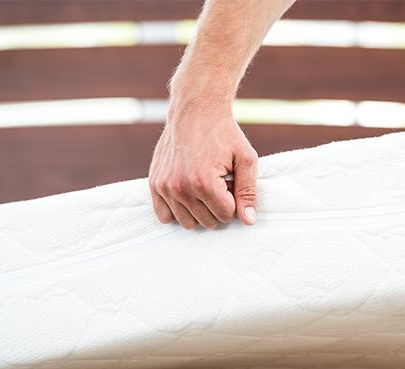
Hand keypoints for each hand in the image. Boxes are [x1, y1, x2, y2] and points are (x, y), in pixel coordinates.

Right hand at [148, 99, 258, 228]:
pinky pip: (165, 216)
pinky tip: (188, 194)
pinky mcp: (155, 184)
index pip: (226, 215)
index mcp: (204, 183)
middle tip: (218, 182)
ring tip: (203, 187)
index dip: (233, 200)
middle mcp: (181, 187)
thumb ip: (248, 192)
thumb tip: (248, 221)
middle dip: (218, 206)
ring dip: (200, 210)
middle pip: (208, 221)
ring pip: (188, 223)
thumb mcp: (245, 159)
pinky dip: (179, 211)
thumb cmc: (223, 133)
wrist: (196, 109)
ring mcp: (165, 187)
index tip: (230, 181)